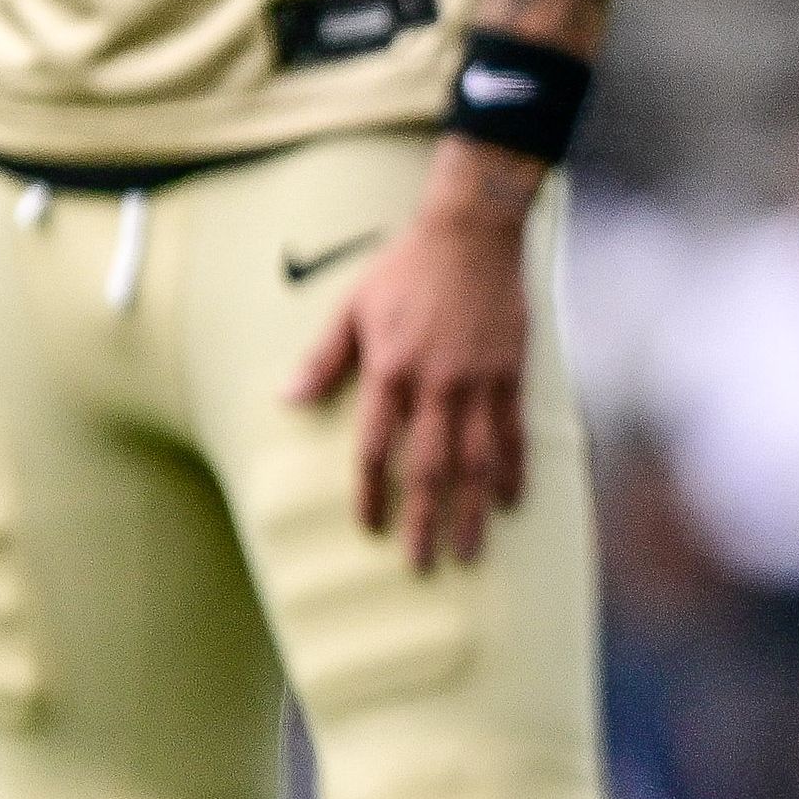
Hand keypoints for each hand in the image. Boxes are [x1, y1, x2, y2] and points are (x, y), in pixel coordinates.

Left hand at [288, 147, 536, 570]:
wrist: (471, 233)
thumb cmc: (405, 268)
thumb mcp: (351, 307)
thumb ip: (322, 359)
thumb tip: (286, 400)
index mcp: (389, 369)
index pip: (375, 446)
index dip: (370, 492)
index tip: (370, 529)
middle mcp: (435, 383)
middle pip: (427, 467)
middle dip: (423, 520)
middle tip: (421, 566)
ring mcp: (477, 382)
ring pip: (475, 461)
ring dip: (471, 511)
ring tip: (469, 552)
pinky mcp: (510, 374)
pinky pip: (513, 433)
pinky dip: (512, 470)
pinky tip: (511, 502)